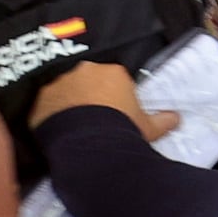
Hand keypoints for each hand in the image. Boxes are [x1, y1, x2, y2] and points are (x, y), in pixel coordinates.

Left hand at [40, 61, 164, 142]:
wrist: (90, 146)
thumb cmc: (123, 131)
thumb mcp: (148, 128)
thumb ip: (163, 120)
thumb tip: (177, 118)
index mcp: (113, 72)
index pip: (115, 80)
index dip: (114, 97)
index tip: (114, 114)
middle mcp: (85, 70)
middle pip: (87, 80)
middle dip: (89, 95)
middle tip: (92, 120)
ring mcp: (60, 82)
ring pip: (64, 89)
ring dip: (67, 103)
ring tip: (73, 127)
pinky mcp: (40, 98)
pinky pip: (45, 104)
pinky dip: (49, 114)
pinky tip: (55, 131)